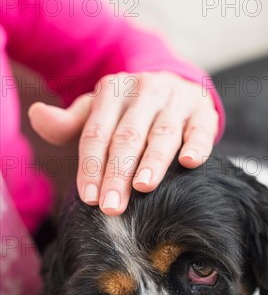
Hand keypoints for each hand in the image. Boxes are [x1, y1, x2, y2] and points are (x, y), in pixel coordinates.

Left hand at [29, 71, 218, 214]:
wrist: (178, 87)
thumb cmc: (132, 111)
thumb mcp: (99, 112)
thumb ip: (70, 122)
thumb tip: (37, 116)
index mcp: (113, 91)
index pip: (97, 132)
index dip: (91, 165)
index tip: (89, 198)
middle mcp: (145, 91)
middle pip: (127, 137)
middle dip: (118, 174)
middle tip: (112, 207)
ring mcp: (176, 101)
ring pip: (162, 133)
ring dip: (152, 161)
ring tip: (143, 187)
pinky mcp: (203, 112)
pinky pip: (200, 130)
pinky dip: (197, 145)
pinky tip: (189, 162)